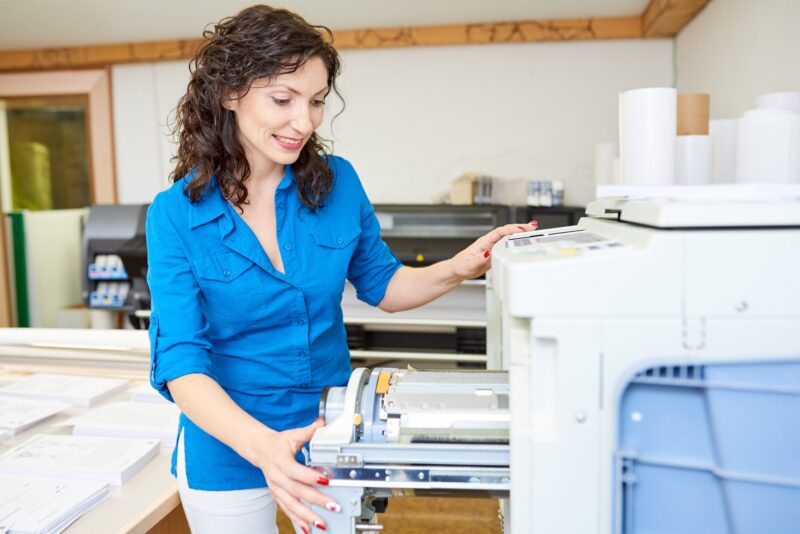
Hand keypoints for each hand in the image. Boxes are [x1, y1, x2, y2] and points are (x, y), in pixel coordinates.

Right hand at [250, 418, 336, 532]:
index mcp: (281, 461)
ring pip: (291, 504)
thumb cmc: (278, 443)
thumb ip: (309, 431)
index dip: (310, 476)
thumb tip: (322, 424)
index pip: (296, 471)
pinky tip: (307, 528)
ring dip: (306, 515)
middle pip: (296, 491)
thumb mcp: (292, 435)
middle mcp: (277, 477)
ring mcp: (276, 489)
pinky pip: (287, 510)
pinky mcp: (277, 496)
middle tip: (332, 505)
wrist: (259, 450)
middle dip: (315, 500)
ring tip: (321, 523)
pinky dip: (296, 520)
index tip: (326, 480)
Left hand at [451, 220, 538, 278]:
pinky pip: (507, 245)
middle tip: (532, 226)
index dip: (511, 230)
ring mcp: (493, 247)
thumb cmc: (461, 265)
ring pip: (508, 237)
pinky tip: (523, 242)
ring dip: (520, 233)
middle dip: (519, 228)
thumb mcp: (470, 263)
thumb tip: (488, 253)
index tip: (521, 230)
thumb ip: (480, 258)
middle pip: (506, 231)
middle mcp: (489, 242)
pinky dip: (516, 242)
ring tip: (532, 230)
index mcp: (484, 242)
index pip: (499, 232)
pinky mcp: (495, 253)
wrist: (458, 270)